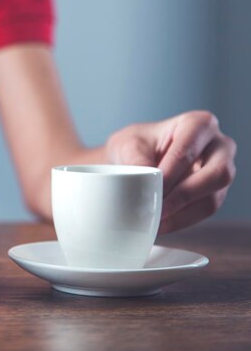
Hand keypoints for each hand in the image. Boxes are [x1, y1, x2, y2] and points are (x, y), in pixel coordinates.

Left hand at [106, 111, 235, 232]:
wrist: (133, 158)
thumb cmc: (134, 145)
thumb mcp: (128, 146)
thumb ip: (136, 160)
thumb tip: (147, 183)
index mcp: (199, 124)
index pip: (189, 151)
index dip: (170, 174)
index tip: (151, 189)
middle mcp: (219, 146)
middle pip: (216, 175)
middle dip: (183, 196)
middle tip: (156, 210)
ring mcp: (222, 170)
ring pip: (213, 198)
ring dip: (182, 214)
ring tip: (155, 221)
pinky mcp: (216, 192)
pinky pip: (206, 211)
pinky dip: (182, 221)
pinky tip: (162, 225)